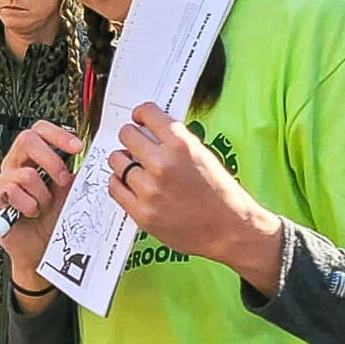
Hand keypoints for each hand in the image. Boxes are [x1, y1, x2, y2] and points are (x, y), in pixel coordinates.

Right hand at [0, 121, 81, 283]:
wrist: (40, 250)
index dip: (58, 134)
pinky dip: (28, 206)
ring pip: (26, 174)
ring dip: (42, 196)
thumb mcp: (67, 194)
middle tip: (63, 181)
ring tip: (42, 208)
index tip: (78, 147)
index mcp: (32, 158)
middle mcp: (14, 164)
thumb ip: (71, 173)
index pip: (39, 130)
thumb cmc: (51, 220)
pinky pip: (12, 193)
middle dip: (51, 160)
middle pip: (27, 139)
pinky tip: (29, 214)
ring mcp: (1, 181)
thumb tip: (87, 158)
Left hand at [108, 103, 283, 295]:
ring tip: (133, 167)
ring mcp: (150, 190)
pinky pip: (114, 187)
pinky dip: (118, 182)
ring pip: (117, 161)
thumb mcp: (204, 156)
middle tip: (134, 144)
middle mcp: (163, 164)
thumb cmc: (221, 195)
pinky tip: (128, 183)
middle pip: (126, 135)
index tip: (138, 118)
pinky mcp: (142, 213)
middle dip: (131, 137)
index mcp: (181, 145)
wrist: (230, 230)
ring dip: (123, 161)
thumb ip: (176, 142)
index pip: (147, 113)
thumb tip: (150, 130)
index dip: (141, 114)